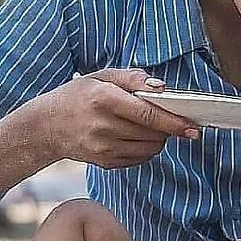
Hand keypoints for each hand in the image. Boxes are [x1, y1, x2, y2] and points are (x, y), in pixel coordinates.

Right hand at [40, 69, 198, 167]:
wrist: (47, 126)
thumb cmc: (78, 96)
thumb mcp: (101, 76)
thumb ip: (133, 78)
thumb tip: (162, 87)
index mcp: (104, 99)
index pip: (148, 114)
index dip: (174, 122)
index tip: (193, 126)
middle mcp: (103, 126)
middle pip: (152, 134)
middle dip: (168, 129)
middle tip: (172, 120)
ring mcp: (103, 148)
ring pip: (149, 149)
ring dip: (158, 139)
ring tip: (150, 126)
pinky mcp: (105, 163)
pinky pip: (139, 159)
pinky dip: (146, 149)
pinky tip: (136, 137)